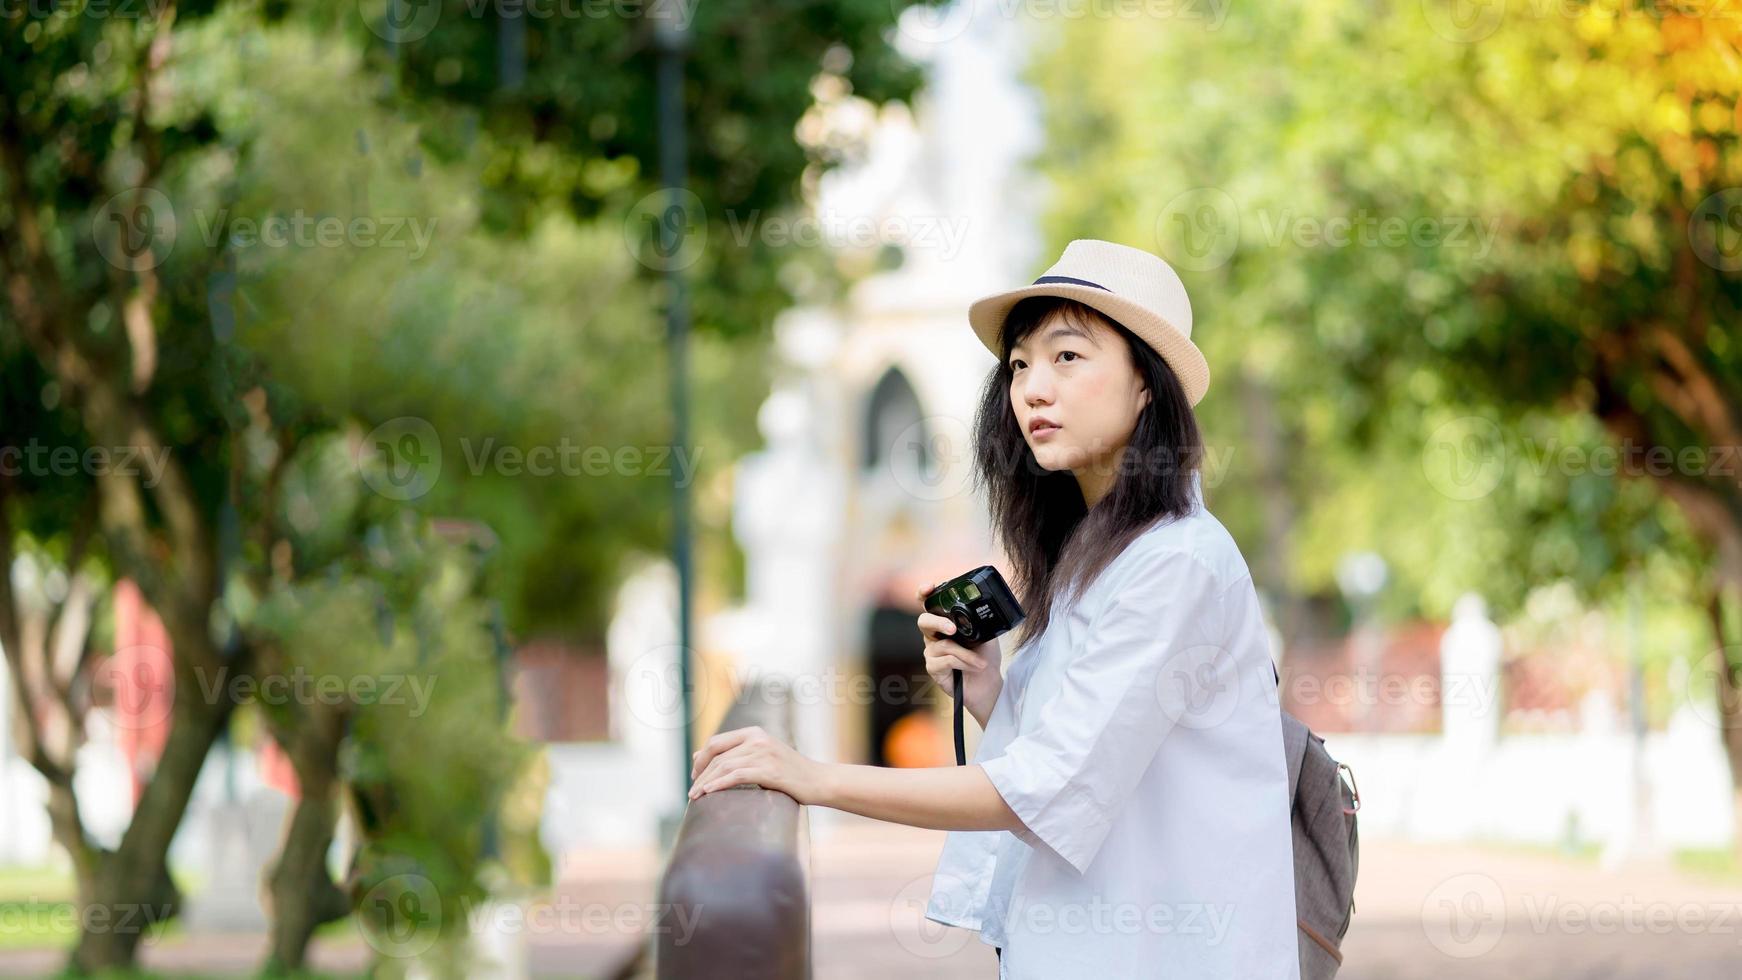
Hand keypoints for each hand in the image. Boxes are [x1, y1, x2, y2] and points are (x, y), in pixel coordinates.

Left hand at [688, 725, 826, 804]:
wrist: (819, 781)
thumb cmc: (788, 773)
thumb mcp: (760, 757)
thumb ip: (734, 754)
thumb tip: (696, 756)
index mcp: (754, 732)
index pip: (716, 742)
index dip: (701, 759)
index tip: (694, 776)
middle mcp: (758, 739)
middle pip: (717, 754)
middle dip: (700, 774)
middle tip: (691, 792)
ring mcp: (764, 753)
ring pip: (724, 766)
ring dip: (705, 783)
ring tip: (695, 797)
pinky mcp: (770, 770)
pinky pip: (736, 776)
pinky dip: (719, 784)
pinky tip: (709, 793)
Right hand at [917, 583, 1002, 721]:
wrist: (988, 682)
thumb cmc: (985, 656)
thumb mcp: (987, 634)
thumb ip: (979, 621)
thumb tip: (982, 611)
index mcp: (945, 621)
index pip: (929, 604)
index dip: (924, 593)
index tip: (929, 587)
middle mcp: (934, 634)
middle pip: (924, 621)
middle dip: (938, 623)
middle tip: (952, 629)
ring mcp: (932, 651)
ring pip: (942, 645)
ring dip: (965, 654)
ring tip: (980, 663)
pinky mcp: (933, 668)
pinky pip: (945, 661)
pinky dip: (963, 664)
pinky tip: (971, 668)